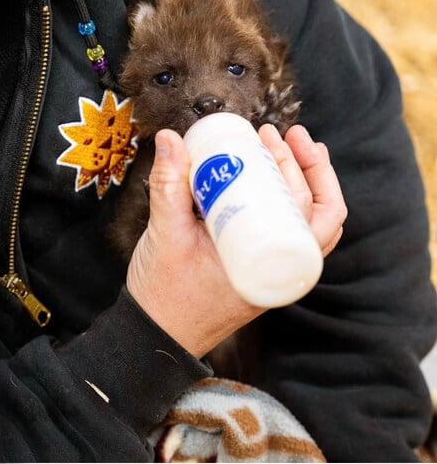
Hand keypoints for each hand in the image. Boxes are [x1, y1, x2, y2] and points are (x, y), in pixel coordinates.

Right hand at [125, 125, 345, 357]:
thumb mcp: (166, 234)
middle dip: (299, 165)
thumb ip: (168, 185)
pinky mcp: (254, 271)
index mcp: (272, 267)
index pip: (313, 213)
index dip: (305, 169)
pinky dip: (283, 207)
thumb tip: (171, 138)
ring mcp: (270, 274)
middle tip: (274, 134)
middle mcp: (281, 273)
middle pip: (313, 211)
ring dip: (299, 185)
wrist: (155, 336)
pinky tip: (267, 184)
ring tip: (284, 149)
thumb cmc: (164, 294)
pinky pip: (283, 237)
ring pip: (304, 225)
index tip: (279, 138)